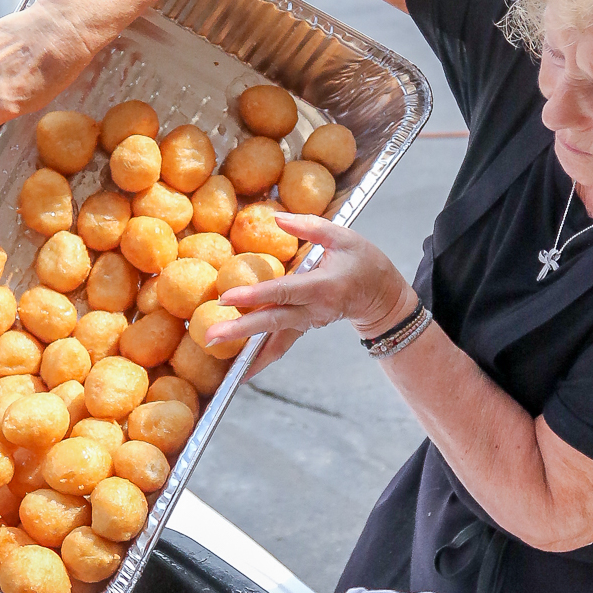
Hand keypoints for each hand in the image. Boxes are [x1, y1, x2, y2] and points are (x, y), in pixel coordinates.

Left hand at [210, 213, 415, 374]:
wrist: (381, 295)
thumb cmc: (364, 261)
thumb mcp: (342, 236)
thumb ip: (310, 226)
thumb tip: (276, 219)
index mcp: (323, 286)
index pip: (283, 291)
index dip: (255, 295)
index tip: (227, 298)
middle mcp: (315, 310)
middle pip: (272, 321)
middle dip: (240, 330)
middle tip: (211, 337)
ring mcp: (309, 323)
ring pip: (274, 340)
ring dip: (246, 352)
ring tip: (217, 359)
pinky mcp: (304, 328)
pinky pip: (280, 347)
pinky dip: (260, 360)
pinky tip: (239, 373)